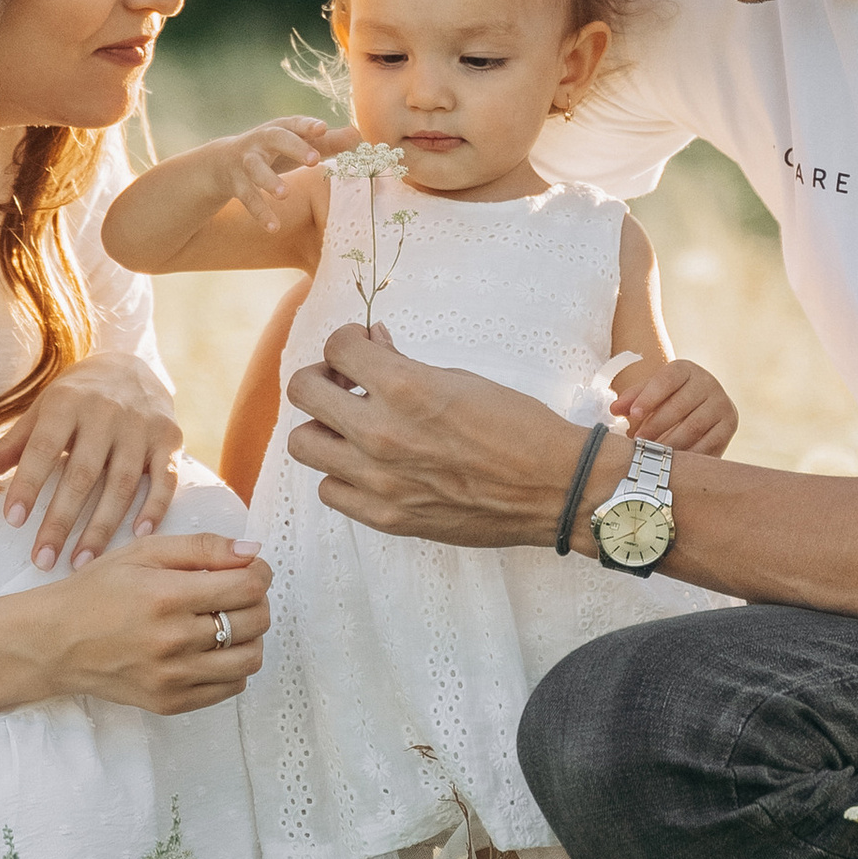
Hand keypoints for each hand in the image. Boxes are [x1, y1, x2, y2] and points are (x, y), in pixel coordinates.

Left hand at [0, 355, 184, 567]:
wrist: (130, 365)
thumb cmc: (76, 398)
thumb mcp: (41, 411)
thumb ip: (11, 444)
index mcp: (67, 402)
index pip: (43, 448)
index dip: (28, 484)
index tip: (13, 521)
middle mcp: (106, 412)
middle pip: (82, 474)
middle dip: (61, 520)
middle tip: (43, 560)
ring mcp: (142, 426)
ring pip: (123, 483)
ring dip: (102, 526)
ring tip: (82, 561)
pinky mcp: (170, 438)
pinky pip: (165, 478)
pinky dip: (155, 507)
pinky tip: (138, 536)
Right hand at [13, 533, 271, 715]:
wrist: (55, 642)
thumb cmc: (96, 591)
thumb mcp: (143, 552)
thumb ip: (202, 548)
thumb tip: (253, 551)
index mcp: (168, 597)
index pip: (248, 587)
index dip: (259, 573)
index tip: (249, 569)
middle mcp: (174, 641)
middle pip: (255, 622)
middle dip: (257, 600)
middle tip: (237, 592)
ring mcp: (173, 678)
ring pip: (250, 659)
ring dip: (250, 636)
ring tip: (227, 622)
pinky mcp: (170, 702)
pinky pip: (230, 688)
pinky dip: (232, 666)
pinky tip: (211, 649)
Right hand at [208, 116, 357, 233]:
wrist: (221, 163)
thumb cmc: (272, 152)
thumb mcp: (297, 145)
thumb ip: (327, 142)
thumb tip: (358, 136)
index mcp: (281, 129)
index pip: (296, 123)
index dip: (308, 125)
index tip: (323, 129)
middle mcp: (261, 141)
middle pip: (277, 138)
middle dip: (295, 147)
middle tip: (315, 160)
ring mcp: (246, 162)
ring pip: (255, 169)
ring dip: (269, 180)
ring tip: (284, 194)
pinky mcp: (236, 184)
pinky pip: (248, 198)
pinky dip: (260, 212)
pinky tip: (274, 227)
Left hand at [284, 326, 585, 549]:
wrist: (555, 488)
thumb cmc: (518, 428)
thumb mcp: (461, 380)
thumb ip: (406, 365)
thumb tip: (372, 344)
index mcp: (406, 389)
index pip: (336, 347)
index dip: (347, 341)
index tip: (361, 348)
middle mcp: (382, 434)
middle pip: (303, 392)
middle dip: (322, 378)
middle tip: (346, 384)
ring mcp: (379, 480)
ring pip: (303, 444)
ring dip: (323, 428)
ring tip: (351, 428)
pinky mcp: (386, 517)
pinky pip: (330, 490)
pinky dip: (341, 475)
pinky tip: (368, 466)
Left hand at [612, 353, 737, 455]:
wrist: (700, 406)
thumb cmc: (668, 399)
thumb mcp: (651, 393)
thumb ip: (633, 399)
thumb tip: (615, 409)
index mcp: (686, 369)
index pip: (667, 380)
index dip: (649, 397)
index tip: (632, 415)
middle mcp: (708, 383)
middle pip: (680, 405)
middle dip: (656, 426)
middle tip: (638, 442)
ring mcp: (722, 403)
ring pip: (694, 427)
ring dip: (670, 443)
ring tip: (653, 454)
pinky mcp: (729, 425)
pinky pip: (709, 443)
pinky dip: (689, 455)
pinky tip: (673, 462)